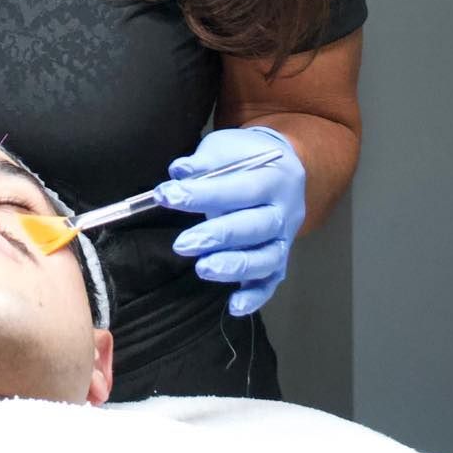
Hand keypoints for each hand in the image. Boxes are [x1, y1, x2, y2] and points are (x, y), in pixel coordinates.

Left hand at [156, 126, 306, 316]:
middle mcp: (285, 209)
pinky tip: (234, 305)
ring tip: (203, 269)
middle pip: (256, 226)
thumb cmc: (245, 156)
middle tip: (182, 244)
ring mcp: (285, 237)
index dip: (202, 194)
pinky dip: (255, 296)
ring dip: (234, 266)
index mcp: (273, 175)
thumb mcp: (226, 146)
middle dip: (218, 236)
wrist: (280, 167)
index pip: (239, 188)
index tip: (166, 195)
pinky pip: (272, 281)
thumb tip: (179, 172)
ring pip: (267, 258)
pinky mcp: (281, 258)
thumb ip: (204, 161)